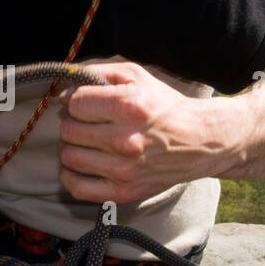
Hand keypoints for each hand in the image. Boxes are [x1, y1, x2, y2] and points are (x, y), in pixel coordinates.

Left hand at [55, 61, 225, 203]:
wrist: (200, 141)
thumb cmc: (164, 106)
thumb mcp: (137, 76)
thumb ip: (98, 73)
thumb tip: (64, 93)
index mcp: (128, 107)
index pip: (74, 104)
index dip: (76, 101)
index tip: (87, 103)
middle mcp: (124, 140)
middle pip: (68, 131)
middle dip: (74, 123)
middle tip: (89, 123)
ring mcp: (123, 170)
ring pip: (69, 157)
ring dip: (73, 147)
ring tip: (88, 142)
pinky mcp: (123, 191)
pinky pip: (78, 188)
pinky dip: (70, 176)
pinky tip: (80, 165)